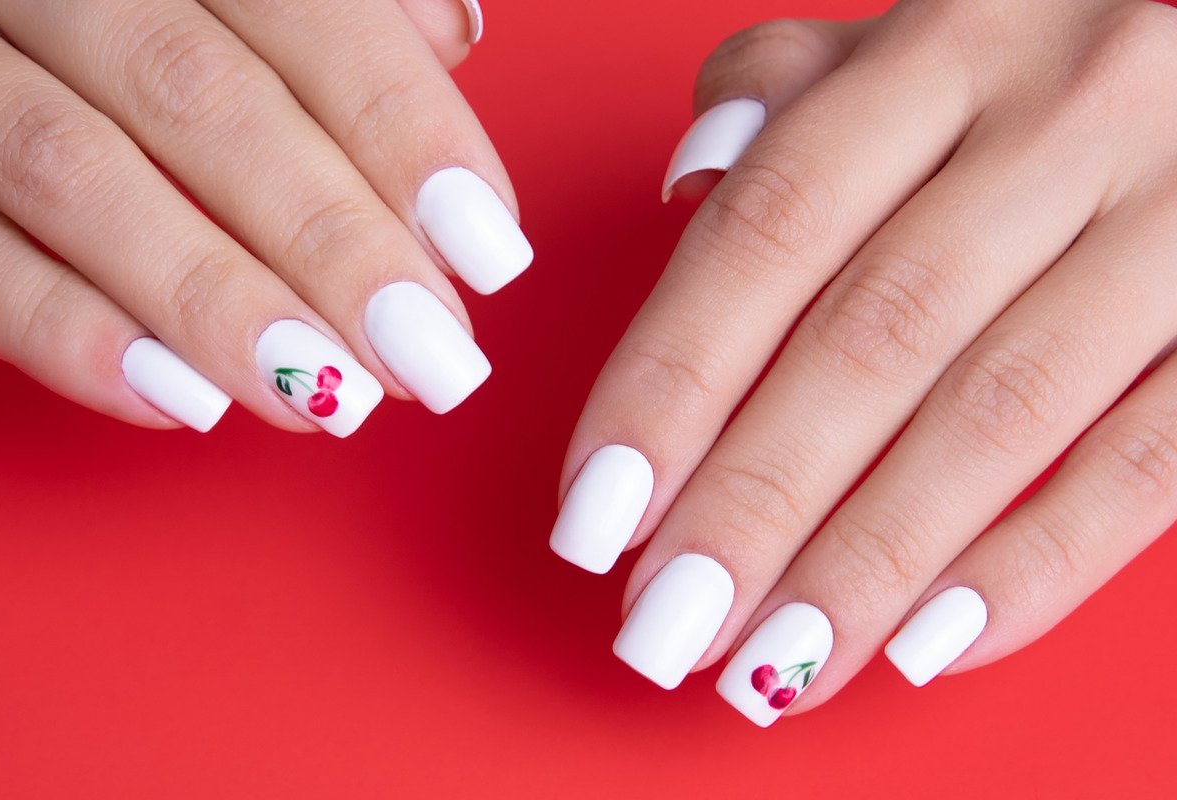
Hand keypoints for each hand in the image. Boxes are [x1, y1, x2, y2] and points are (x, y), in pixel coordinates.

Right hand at [0, 0, 529, 436]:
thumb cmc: (145, 10)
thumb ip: (343, 3)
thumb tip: (451, 38)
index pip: (307, 13)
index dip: (405, 134)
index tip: (486, 249)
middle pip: (201, 98)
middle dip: (330, 240)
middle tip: (426, 354)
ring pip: (73, 171)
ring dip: (212, 302)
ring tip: (326, 397)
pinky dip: (65, 333)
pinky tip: (178, 401)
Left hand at [551, 0, 1176, 724]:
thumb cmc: (1045, 59)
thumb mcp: (919, 40)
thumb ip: (794, 95)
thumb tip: (688, 183)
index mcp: (946, 45)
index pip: (768, 231)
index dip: (671, 382)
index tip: (598, 509)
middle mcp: (1064, 118)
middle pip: (872, 341)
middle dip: (754, 502)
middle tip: (667, 620)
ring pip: (999, 415)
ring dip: (869, 561)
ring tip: (773, 663)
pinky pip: (1150, 463)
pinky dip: (1036, 566)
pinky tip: (928, 646)